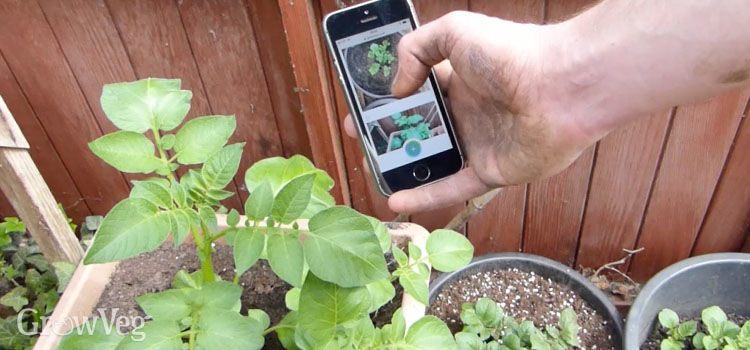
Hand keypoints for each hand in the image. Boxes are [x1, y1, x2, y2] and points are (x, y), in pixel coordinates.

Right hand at [344, 11, 593, 212]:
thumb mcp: (455, 32)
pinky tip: (396, 200)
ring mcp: (478, 144)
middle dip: (389, 137)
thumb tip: (398, 88)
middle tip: (363, 143)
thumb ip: (416, 49)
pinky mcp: (490, 172)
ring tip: (373, 173)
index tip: (361, 111)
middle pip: (420, 130)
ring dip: (402, 169)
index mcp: (459, 80)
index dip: (388, 103)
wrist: (562, 87)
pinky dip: (424, 197)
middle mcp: (467, 113)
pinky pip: (452, 188)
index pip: (416, 93)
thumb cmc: (512, 53)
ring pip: (432, 162)